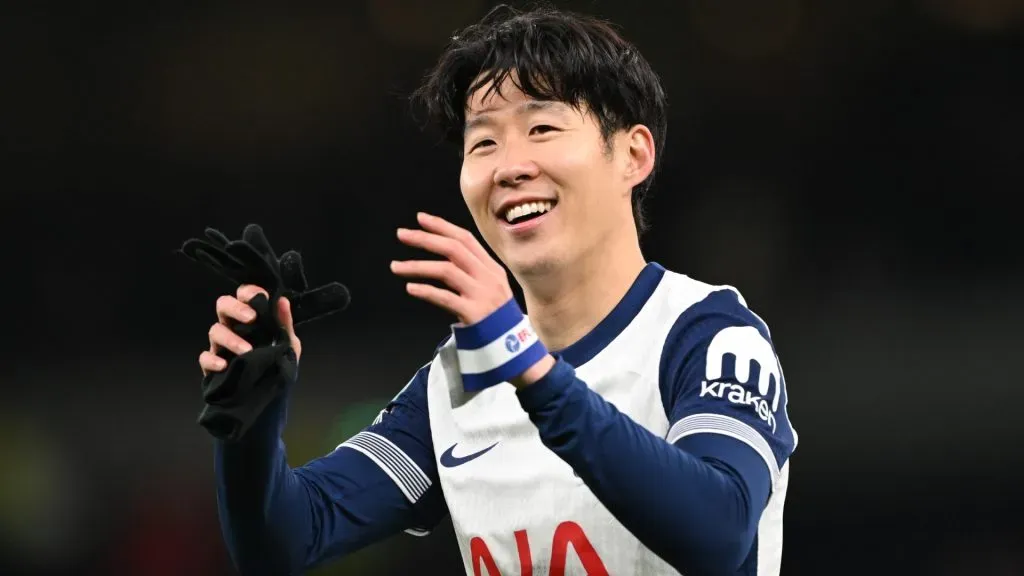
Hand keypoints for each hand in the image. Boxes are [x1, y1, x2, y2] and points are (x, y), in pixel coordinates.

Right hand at [199, 284, 301, 374]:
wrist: (271, 395)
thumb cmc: (278, 364)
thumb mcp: (288, 344)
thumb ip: (284, 324)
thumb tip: (282, 301)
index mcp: (250, 319)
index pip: (243, 295)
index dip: (248, 292)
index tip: (260, 297)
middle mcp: (233, 327)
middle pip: (223, 305)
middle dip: (235, 308)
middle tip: (251, 318)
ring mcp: (221, 346)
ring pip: (215, 330)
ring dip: (231, 338)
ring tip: (247, 350)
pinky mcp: (213, 365)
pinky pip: (205, 358)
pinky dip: (212, 360)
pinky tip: (224, 366)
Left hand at [391, 212, 512, 325]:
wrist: (514, 348)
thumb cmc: (497, 318)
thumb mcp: (491, 288)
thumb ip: (472, 271)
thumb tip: (443, 254)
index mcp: (492, 268)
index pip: (465, 239)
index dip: (442, 226)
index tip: (420, 218)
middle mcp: (488, 278)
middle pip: (454, 249)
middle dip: (426, 239)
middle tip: (402, 235)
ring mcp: (482, 295)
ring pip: (447, 271)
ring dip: (418, 266)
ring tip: (396, 266)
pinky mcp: (474, 315)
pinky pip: (445, 298)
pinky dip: (426, 291)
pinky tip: (410, 288)